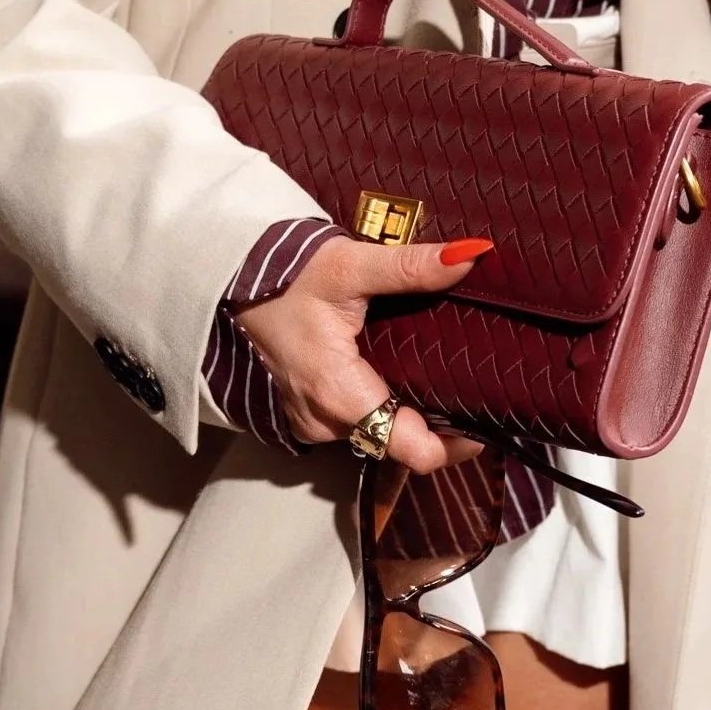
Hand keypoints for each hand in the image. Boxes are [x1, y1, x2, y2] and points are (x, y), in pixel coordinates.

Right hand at [236, 236, 490, 472]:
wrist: (227, 283)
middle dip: (437, 426)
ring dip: (407, 416)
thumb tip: (468, 258)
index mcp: (339, 394)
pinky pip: (356, 425)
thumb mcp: (348, 266)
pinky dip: (380, 407)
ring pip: (378, 436)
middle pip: (400, 444)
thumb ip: (408, 267)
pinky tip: (398, 376)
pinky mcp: (306, 415)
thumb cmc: (284, 277)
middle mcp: (325, 422)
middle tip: (472, 392)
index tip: (483, 417)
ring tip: (440, 378)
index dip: (455, 443)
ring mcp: (312, 423)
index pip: (413, 451)